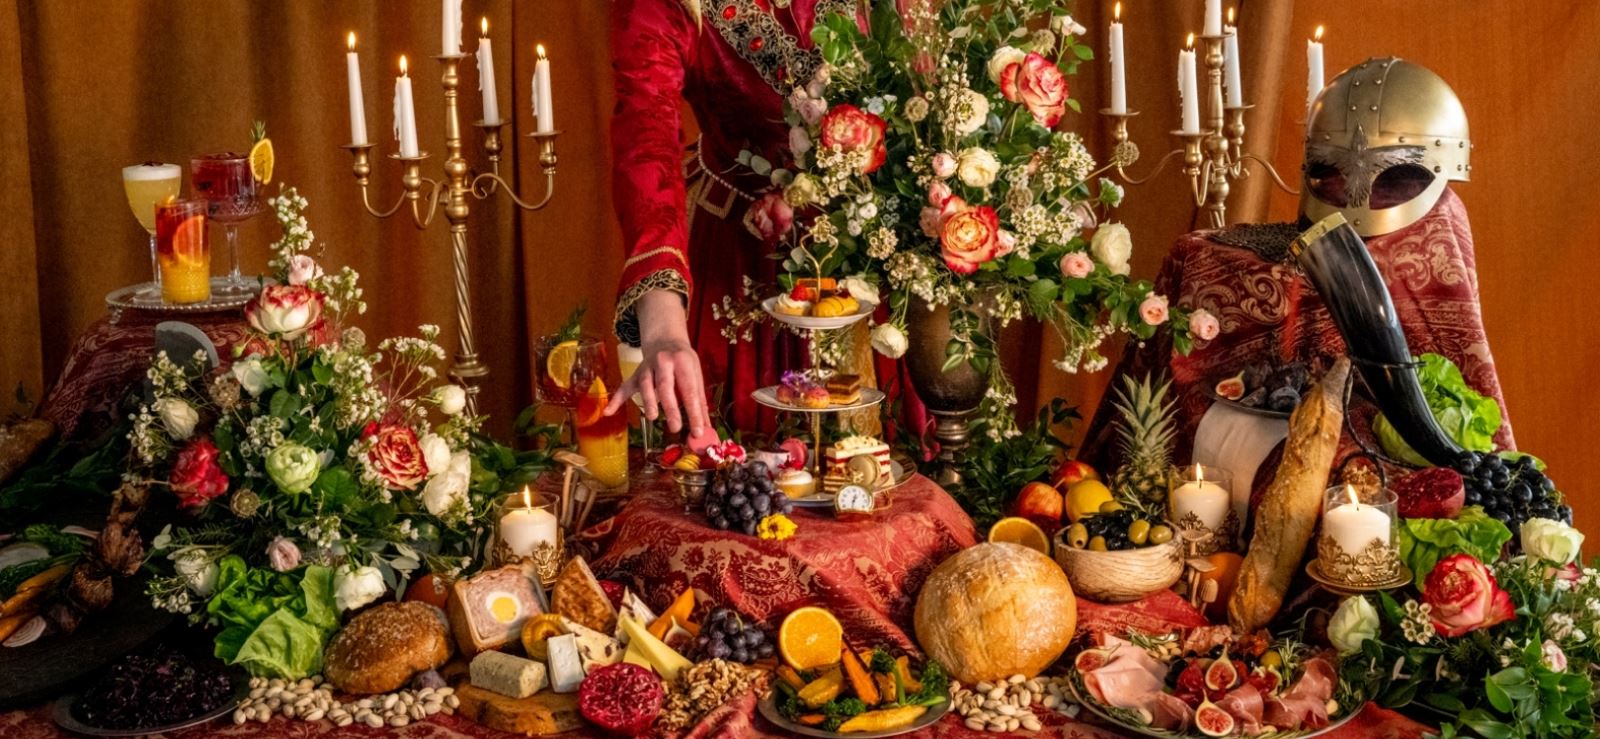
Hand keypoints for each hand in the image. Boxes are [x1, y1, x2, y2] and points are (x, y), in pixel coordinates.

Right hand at [603, 289, 710, 437]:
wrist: (664, 339)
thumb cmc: (683, 361)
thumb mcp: (696, 374)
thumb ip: (700, 401)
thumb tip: (705, 427)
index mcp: (683, 362)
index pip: (689, 390)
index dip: (694, 412)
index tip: (698, 431)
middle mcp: (663, 362)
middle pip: (666, 386)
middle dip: (671, 408)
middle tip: (675, 427)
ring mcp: (647, 368)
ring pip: (646, 385)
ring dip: (649, 401)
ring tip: (653, 417)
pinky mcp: (635, 374)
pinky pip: (625, 387)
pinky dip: (616, 399)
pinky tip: (609, 412)